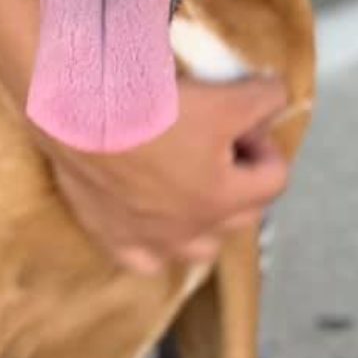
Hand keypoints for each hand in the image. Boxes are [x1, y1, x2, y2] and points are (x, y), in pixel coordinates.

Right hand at [46, 74, 290, 272]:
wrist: (80, 116)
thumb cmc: (151, 108)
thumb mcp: (223, 97)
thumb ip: (264, 100)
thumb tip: (278, 99)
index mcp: (224, 197)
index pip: (275, 179)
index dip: (265, 145)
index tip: (244, 123)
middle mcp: (194, 229)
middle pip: (243, 215)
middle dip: (241, 180)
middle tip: (220, 145)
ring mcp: (153, 241)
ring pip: (200, 247)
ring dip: (207, 219)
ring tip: (192, 184)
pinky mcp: (115, 239)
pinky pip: (147, 260)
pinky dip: (157, 245)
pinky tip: (154, 220)